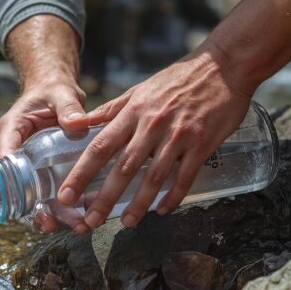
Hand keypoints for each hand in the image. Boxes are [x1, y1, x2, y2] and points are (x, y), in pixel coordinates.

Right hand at [0, 79, 88, 233]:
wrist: (59, 95)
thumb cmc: (54, 92)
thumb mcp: (61, 95)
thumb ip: (69, 108)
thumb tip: (78, 124)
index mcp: (12, 131)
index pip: (4, 157)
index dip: (9, 180)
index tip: (20, 199)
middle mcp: (18, 152)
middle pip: (17, 188)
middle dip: (32, 209)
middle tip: (49, 223)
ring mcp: (32, 166)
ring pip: (35, 197)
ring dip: (51, 215)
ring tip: (73, 227)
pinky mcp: (46, 173)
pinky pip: (51, 194)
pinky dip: (64, 208)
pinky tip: (83, 219)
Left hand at [57, 42, 254, 231]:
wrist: (224, 66)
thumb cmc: (178, 79)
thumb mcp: (139, 90)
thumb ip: (111, 110)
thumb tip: (81, 123)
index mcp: (133, 112)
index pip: (100, 147)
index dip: (81, 173)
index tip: (66, 195)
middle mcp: (152, 125)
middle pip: (123, 167)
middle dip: (104, 198)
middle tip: (89, 222)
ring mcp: (178, 135)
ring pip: (154, 176)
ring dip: (138, 203)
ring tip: (126, 223)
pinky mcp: (202, 143)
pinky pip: (185, 176)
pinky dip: (174, 196)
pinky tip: (163, 210)